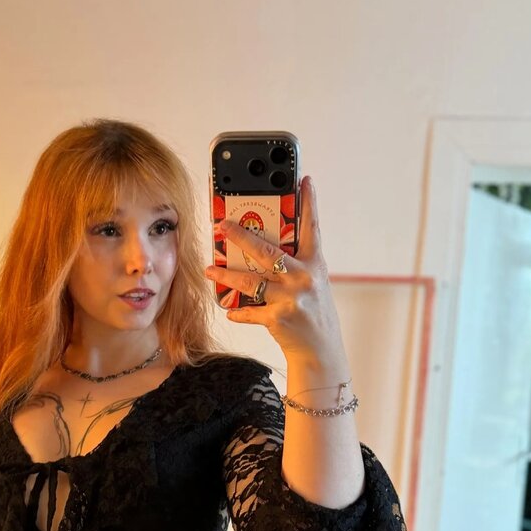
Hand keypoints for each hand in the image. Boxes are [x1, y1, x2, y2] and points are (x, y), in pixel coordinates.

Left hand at [204, 175, 344, 363]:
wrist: (320, 350)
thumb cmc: (313, 313)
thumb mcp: (312, 284)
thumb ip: (294, 266)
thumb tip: (261, 250)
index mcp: (314, 265)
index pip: (312, 229)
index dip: (309, 203)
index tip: (304, 180)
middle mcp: (303, 278)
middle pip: (267, 251)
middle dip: (241, 236)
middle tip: (221, 226)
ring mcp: (290, 298)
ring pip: (250, 281)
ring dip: (226, 275)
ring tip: (209, 269)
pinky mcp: (278, 318)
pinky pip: (250, 311)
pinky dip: (238, 311)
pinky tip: (229, 310)